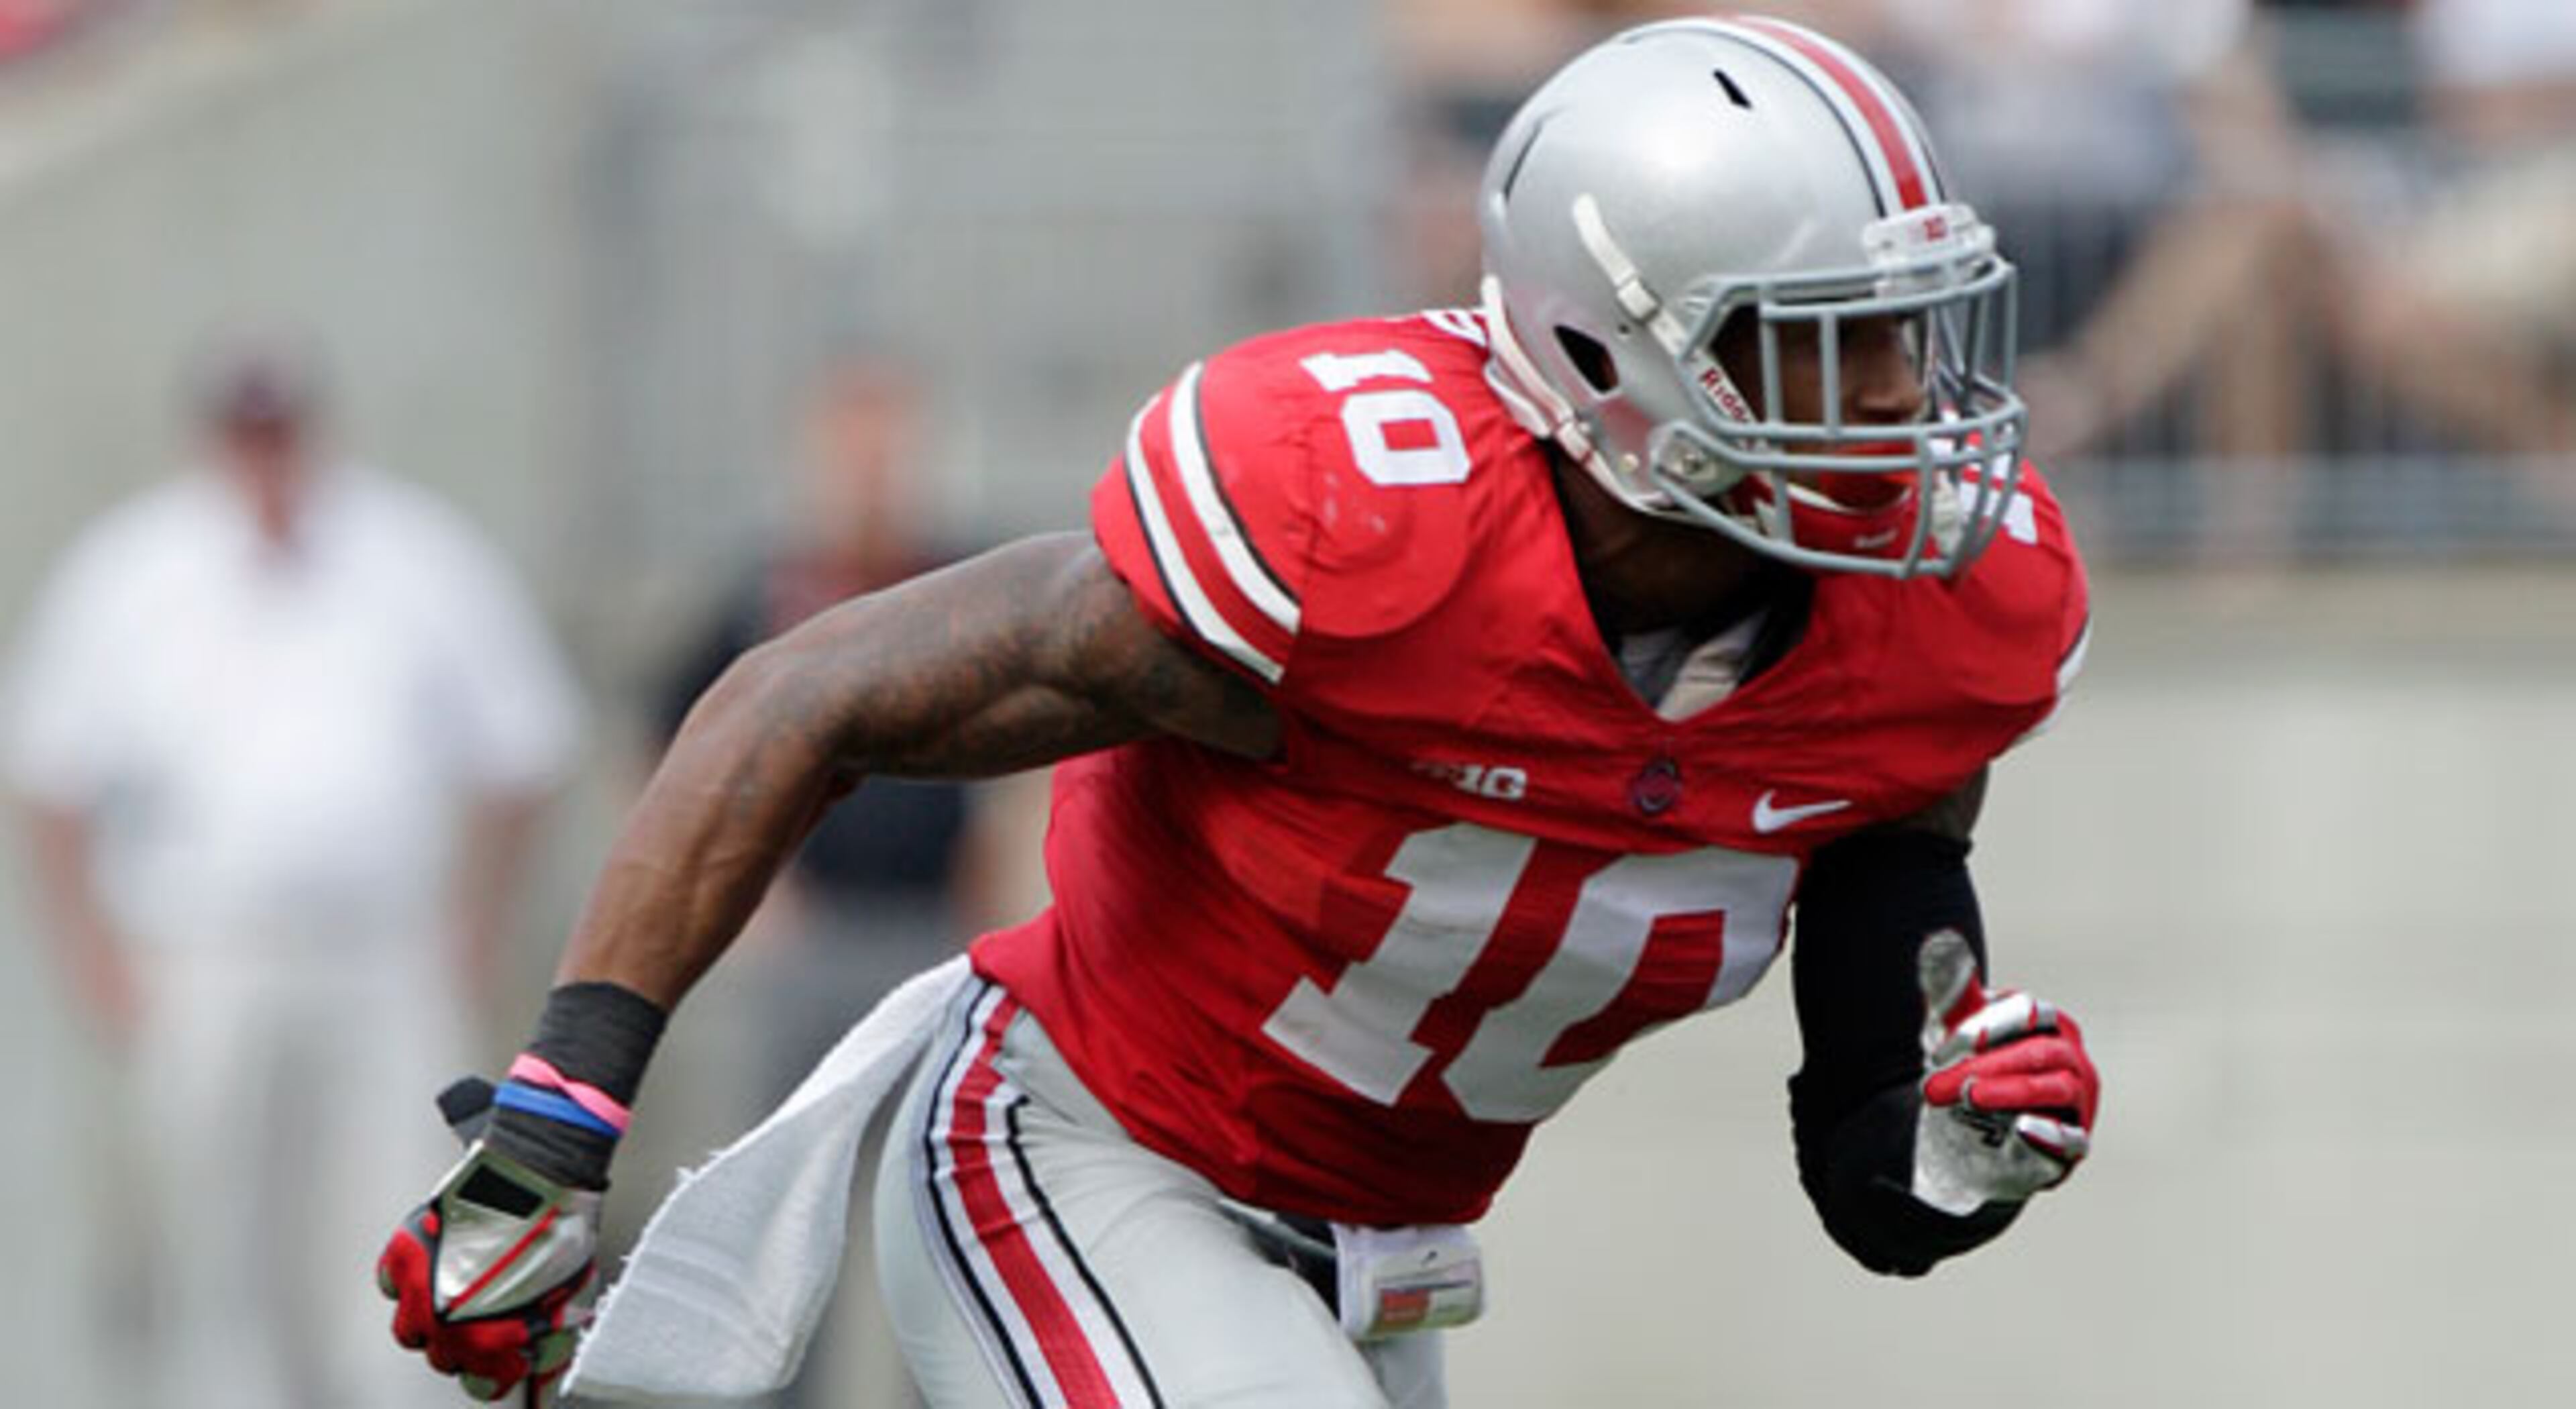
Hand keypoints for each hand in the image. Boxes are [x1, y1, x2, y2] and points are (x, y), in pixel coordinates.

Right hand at [378, 1136, 601, 1402]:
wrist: (537, 1175)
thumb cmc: (556, 1230)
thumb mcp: (569, 1297)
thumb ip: (549, 1338)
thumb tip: (542, 1365)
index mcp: (488, 1340)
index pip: (485, 1385)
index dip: (502, 1370)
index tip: (511, 1358)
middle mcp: (444, 1322)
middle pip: (445, 1360)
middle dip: (468, 1347)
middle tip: (487, 1324)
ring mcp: (417, 1288)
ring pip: (410, 1332)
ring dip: (432, 1324)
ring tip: (456, 1302)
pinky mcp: (403, 1253)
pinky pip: (390, 1285)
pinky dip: (407, 1283)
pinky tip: (434, 1270)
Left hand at [1909, 929, 2098, 1215]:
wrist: (1964, 1136)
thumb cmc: (1970, 1072)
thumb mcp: (1955, 1032)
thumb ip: (1952, 990)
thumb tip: (1941, 939)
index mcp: (2050, 1024)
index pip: (2030, 1012)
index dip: (1987, 1026)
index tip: (1946, 1045)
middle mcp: (2071, 1058)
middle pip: (2038, 1051)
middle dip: (1985, 1064)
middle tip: (1935, 1084)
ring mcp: (2077, 1101)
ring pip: (2056, 1087)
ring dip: (2010, 1091)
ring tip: (1970, 1096)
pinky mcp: (2072, 1144)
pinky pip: (2071, 1138)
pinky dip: (2050, 1133)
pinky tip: (2024, 1127)